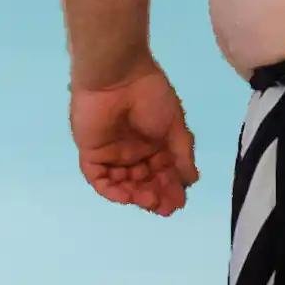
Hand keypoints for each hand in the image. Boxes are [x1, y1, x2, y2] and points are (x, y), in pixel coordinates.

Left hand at [70, 59, 199, 215]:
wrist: (119, 78)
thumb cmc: (151, 96)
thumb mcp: (175, 124)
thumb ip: (181, 153)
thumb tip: (192, 180)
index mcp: (155, 142)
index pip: (163, 171)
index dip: (171, 187)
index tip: (180, 201)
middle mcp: (134, 151)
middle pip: (144, 181)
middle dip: (156, 195)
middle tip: (165, 206)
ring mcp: (112, 154)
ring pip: (123, 183)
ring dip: (136, 195)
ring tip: (149, 200)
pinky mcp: (92, 154)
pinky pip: (100, 179)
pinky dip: (111, 190)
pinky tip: (126, 196)